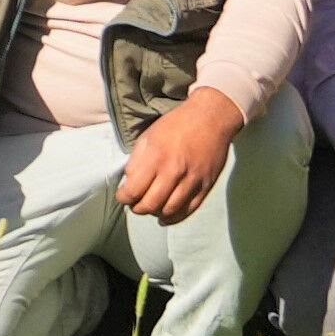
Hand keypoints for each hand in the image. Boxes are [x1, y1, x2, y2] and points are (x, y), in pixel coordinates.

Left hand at [116, 86, 240, 225]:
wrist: (211, 118)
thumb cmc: (177, 124)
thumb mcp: (149, 136)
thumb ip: (137, 160)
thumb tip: (130, 181)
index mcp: (156, 157)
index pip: (134, 190)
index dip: (124, 198)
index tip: (123, 196)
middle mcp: (174, 171)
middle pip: (150, 205)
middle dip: (138, 209)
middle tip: (135, 205)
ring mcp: (192, 180)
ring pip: (169, 210)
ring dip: (156, 213)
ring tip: (151, 208)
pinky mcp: (206, 186)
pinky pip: (189, 209)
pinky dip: (175, 218)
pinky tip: (166, 217)